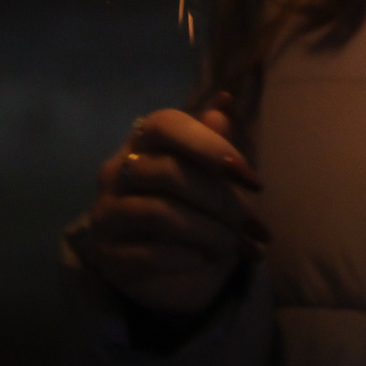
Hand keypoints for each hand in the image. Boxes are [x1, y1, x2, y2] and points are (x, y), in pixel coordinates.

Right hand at [65, 94, 267, 318]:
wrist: (163, 265)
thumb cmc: (190, 205)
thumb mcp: (208, 173)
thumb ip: (213, 141)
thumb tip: (225, 100)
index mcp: (142, 140)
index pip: (164, 124)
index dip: (209, 145)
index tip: (252, 179)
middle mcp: (116, 170)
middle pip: (170, 173)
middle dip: (224, 201)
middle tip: (259, 227)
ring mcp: (107, 212)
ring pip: (161, 213)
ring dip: (211, 232)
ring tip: (240, 247)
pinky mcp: (108, 253)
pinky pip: (150, 253)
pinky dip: (189, 257)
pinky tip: (211, 260)